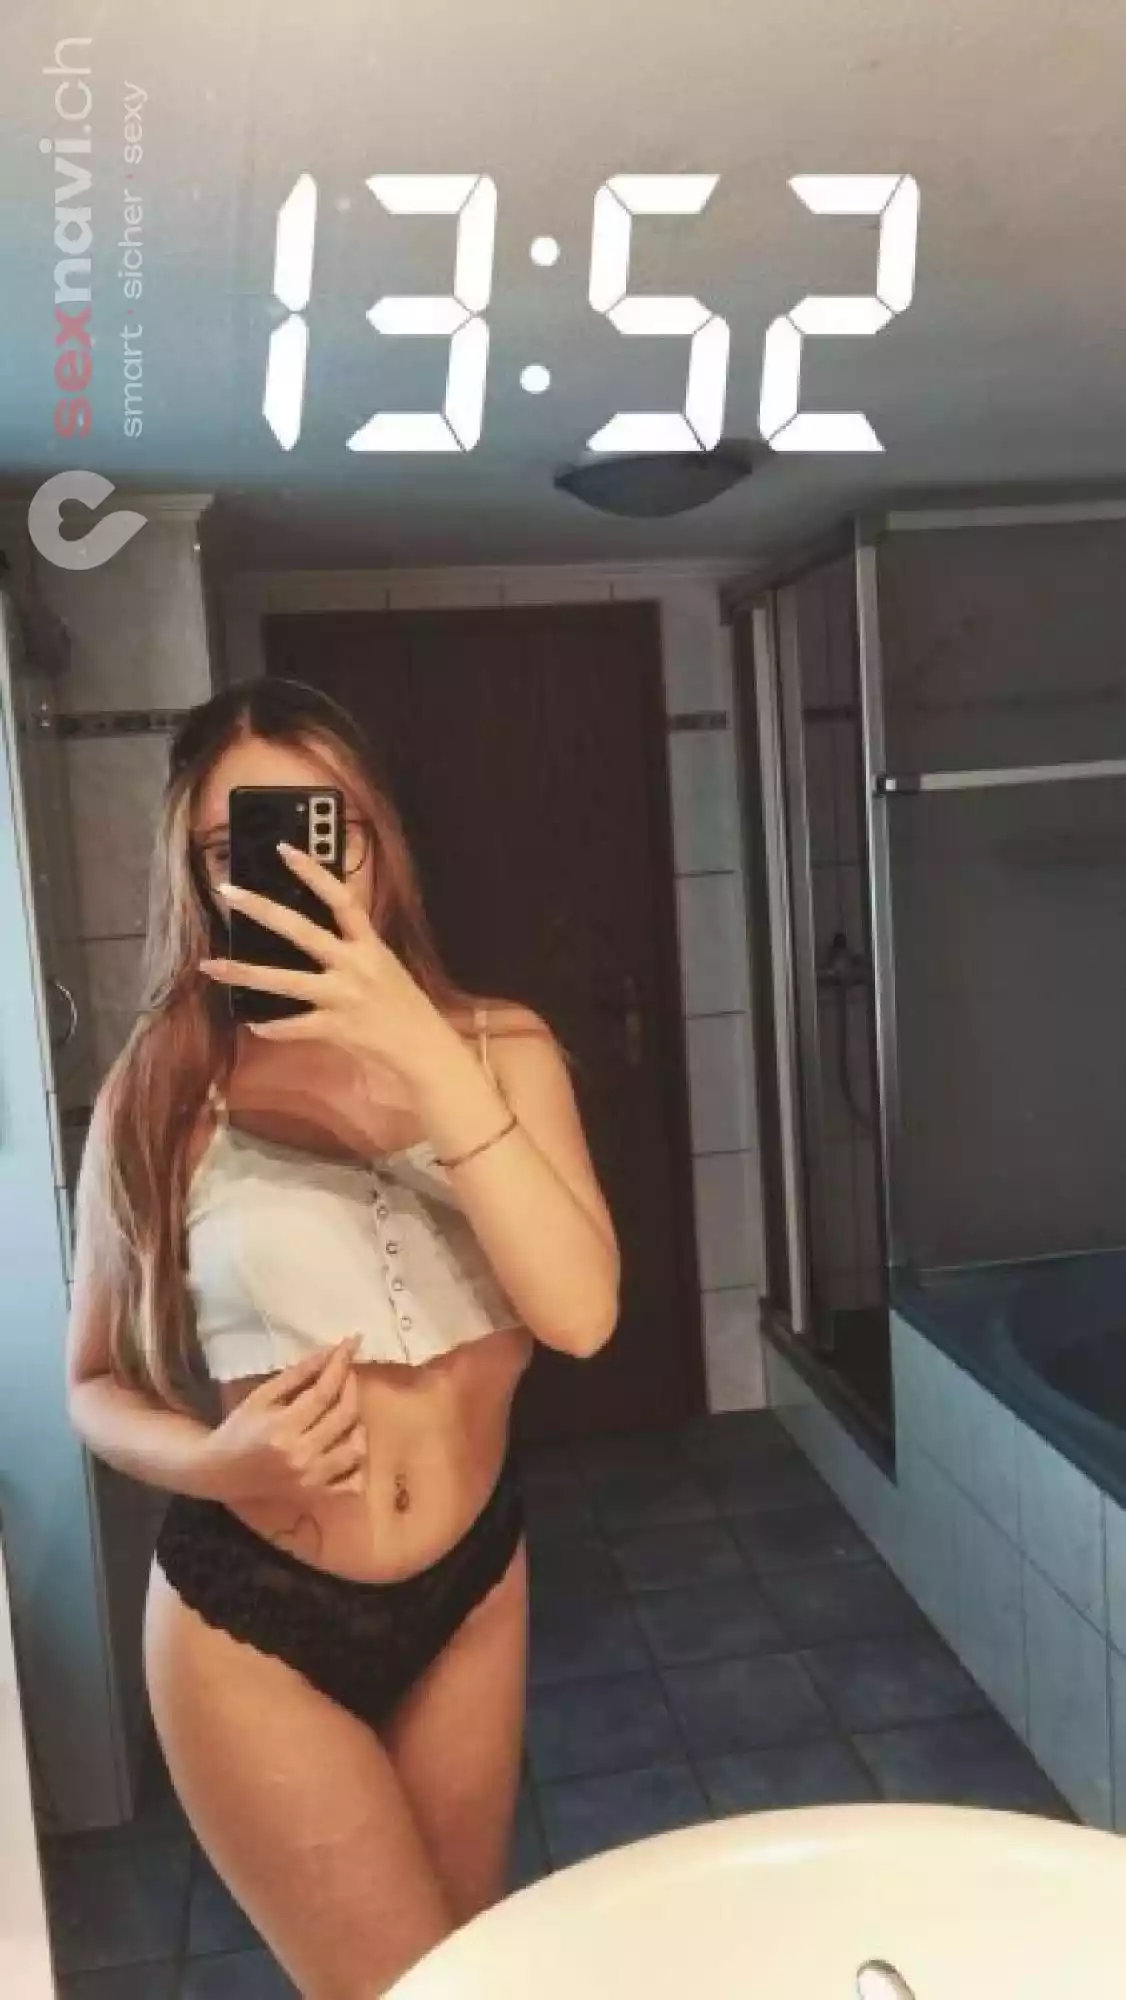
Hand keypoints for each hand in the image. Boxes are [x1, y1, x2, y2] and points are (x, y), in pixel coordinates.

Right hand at [195, 1339, 367, 1506]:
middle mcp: (300, 1456)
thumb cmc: (239, 1430)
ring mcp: (311, 1481)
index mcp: (282, 1428)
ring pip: (357, 1449)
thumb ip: (297, 1374)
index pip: (324, 1392)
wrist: (218, 1473)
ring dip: (358, 1424)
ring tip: (347, 1412)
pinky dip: (359, 1465)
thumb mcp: (262, 1396)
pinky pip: (354, 1484)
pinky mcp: (315, 1497)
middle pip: (345, 1416)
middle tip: (347, 1373)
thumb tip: (330, 1352)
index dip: (341, 1364)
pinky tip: (348, 1446)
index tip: (352, 1343)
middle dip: (352, 1387)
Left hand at [199, 844, 454, 1088]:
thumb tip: (313, 932)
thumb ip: (353, 948)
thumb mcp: (383, 965)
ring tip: (211, 966)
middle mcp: (354, 964)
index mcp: (369, 944)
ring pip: (286, 981)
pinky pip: (295, 1026)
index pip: (340, 899)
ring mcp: (344, 996)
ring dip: (245, 972)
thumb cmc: (402, 1004)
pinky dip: (273, 1027)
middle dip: (262, 909)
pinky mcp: (337, 1027)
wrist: (423, 1046)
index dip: (313, 872)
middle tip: (227, 892)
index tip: (283, 849)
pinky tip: (254, 1024)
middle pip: (301, 931)